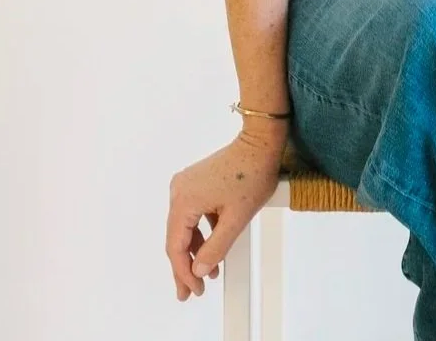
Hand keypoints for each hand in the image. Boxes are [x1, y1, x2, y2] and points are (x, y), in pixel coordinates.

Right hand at [164, 125, 285, 300]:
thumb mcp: (236, 219)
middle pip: (176, 238)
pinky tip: (210, 248)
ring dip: (194, 250)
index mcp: (183, 200)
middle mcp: (178, 191)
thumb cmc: (251, 175)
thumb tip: (200, 270)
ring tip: (205, 274)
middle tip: (189, 292)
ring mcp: (185, 186)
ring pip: (184, 227)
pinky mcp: (195, 183)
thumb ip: (216, 248)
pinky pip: (192, 215)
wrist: (260, 143)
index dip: (184, 272)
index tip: (194, 290)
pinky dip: (200, 233)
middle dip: (184, 266)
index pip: (176, 246)